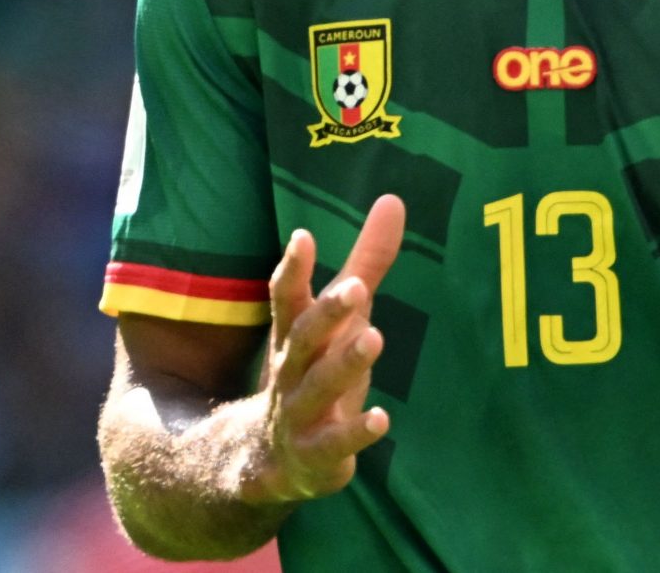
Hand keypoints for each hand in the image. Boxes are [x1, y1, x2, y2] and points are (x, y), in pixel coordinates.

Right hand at [241, 193, 403, 504]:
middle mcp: (291, 370)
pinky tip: (381, 420)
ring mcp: (299, 413)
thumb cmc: (313, 370)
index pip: (286, 298)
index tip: (303, 236)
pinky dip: (355, 434)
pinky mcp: (315, 455)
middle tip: (355, 288)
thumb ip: (365, 263)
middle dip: (327, 313)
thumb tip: (393, 200)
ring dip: (345, 364)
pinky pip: (334, 444)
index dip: (293, 269)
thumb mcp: (338, 318)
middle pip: (304, 338)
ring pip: (318, 387)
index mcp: (294, 335)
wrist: (266, 459)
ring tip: (374, 338)